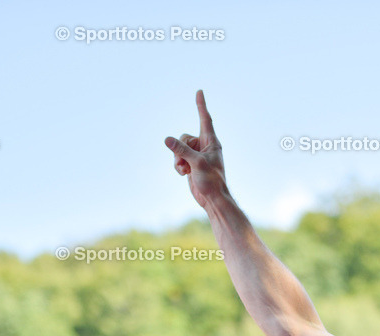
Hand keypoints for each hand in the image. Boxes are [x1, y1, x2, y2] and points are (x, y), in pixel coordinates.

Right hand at [164, 90, 225, 208]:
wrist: (212, 199)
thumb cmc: (211, 181)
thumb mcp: (195, 163)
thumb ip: (181, 150)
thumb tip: (166, 139)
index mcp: (212, 142)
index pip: (205, 119)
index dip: (201, 105)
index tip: (199, 92)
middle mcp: (205, 146)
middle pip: (185, 137)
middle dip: (180, 149)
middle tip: (185, 162)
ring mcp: (197, 155)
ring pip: (179, 149)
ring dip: (177, 160)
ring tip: (184, 170)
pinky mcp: (191, 164)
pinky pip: (178, 159)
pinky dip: (178, 166)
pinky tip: (183, 174)